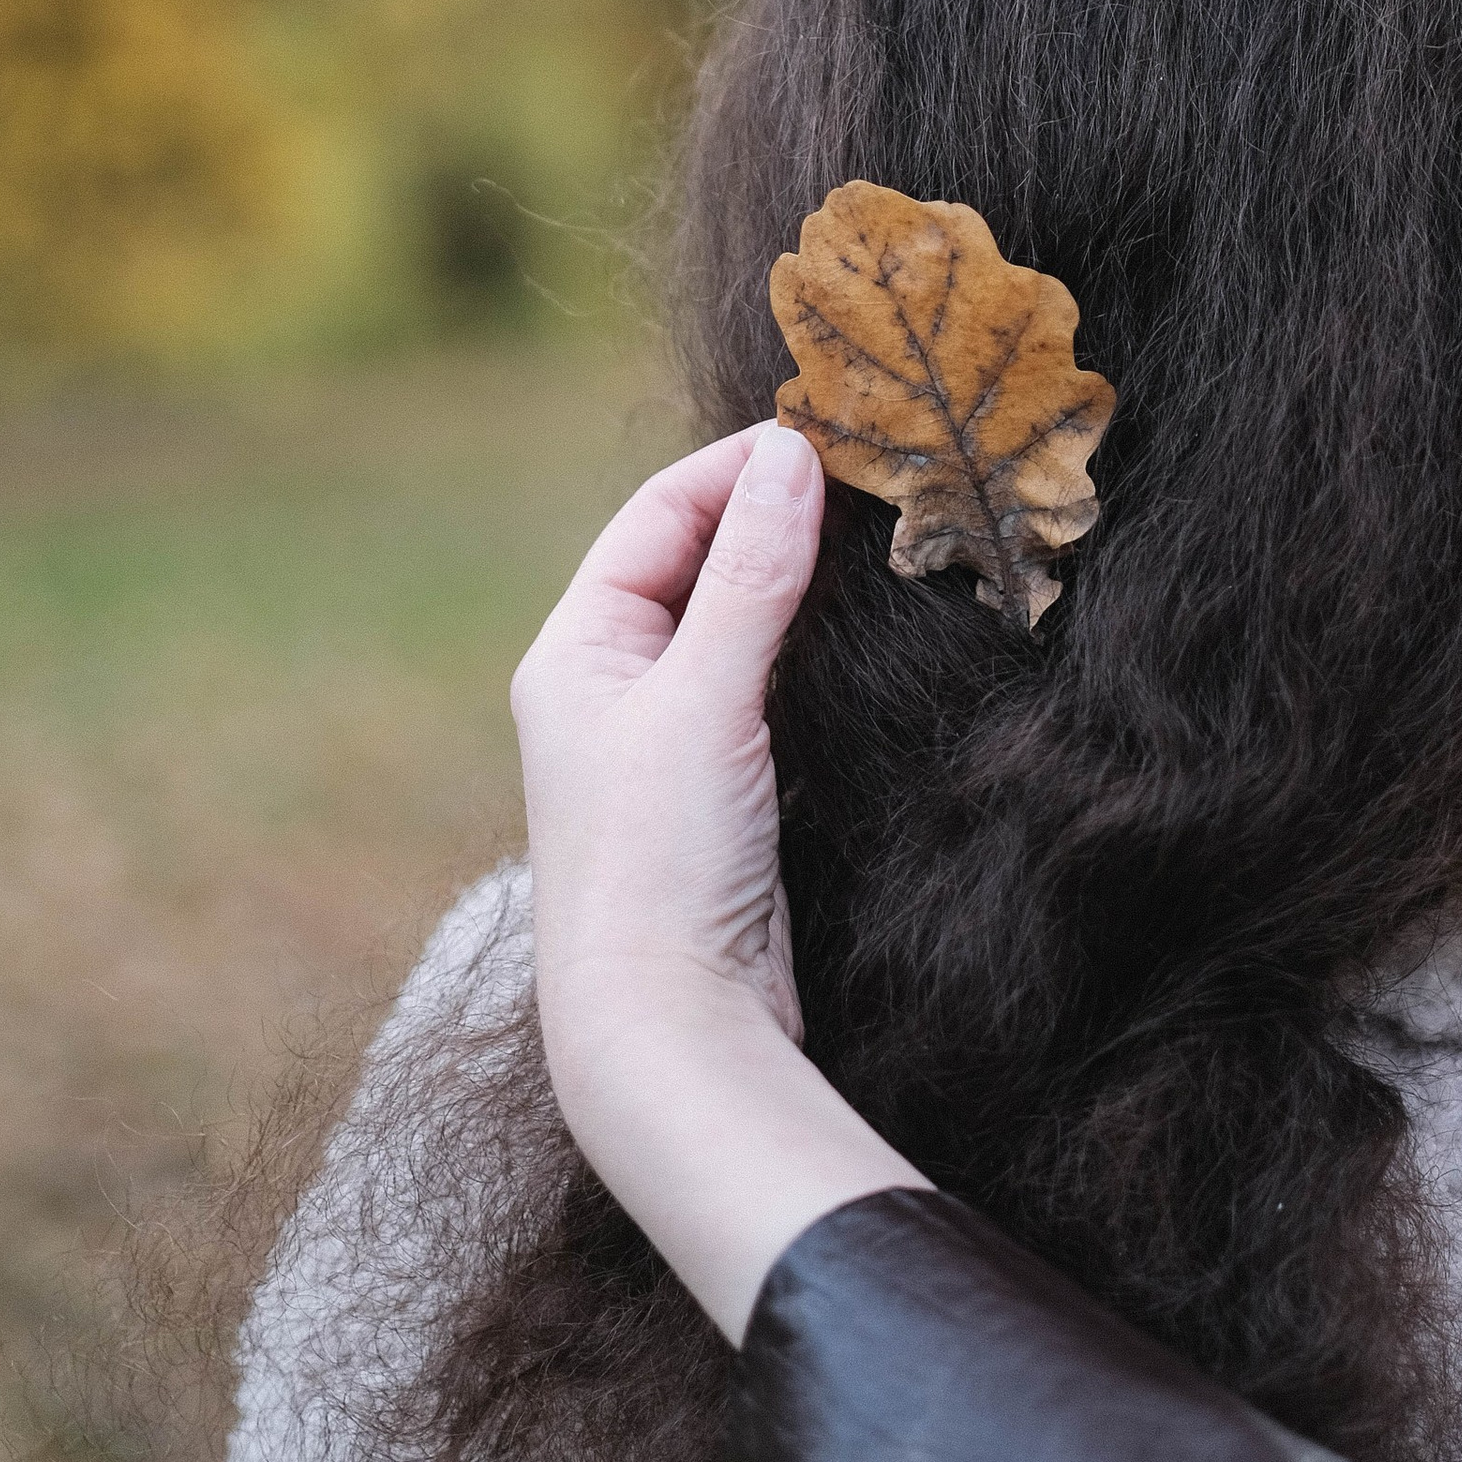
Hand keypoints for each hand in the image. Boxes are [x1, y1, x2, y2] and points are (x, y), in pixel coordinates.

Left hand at [516, 420, 819, 1062]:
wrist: (670, 1031)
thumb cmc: (658, 863)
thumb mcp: (702, 701)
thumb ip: (752, 576)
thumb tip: (793, 452)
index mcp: (575, 652)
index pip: (660, 515)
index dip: (739, 465)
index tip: (829, 431)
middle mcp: (612, 688)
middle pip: (699, 561)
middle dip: (778, 512)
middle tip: (874, 470)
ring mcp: (667, 742)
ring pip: (740, 623)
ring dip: (803, 576)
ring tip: (886, 529)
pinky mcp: (724, 793)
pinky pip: (769, 685)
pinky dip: (815, 645)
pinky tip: (871, 629)